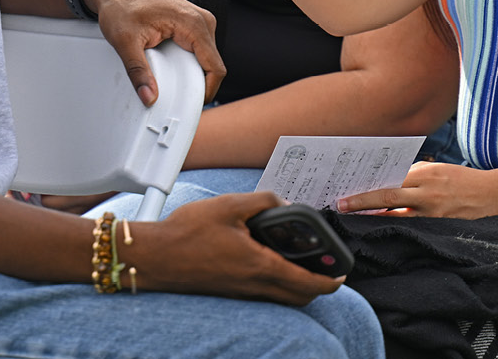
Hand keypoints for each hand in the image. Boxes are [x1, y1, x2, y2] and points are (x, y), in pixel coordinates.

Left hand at [85, 0, 223, 103]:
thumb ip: (138, 72)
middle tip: (172, 94)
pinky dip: (187, 63)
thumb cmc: (120, 5)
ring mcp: (199, 21)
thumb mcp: (125, 42)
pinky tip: (170, 67)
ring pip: (206, 59)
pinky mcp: (192, 24)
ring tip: (168, 78)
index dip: (206, 91)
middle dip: (196, 84)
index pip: (215, 67)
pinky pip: (199, 51)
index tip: (189, 105)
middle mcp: (202, 20)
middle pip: (212, 65)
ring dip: (191, 73)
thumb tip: (149, 97)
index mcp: (193, 24)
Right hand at [138, 192, 345, 304]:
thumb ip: (262, 201)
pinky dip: (276, 283)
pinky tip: (265, 260)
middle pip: (300, 297)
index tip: (342, 274)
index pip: (309, 284)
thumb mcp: (228, 205)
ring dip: (296, 285)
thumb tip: (284, 204)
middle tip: (323, 267)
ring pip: (282, 297)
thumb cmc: (187, 233)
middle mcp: (254, 285)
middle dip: (318, 286)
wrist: (155, 256)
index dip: (331, 281)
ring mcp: (241, 292)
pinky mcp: (230, 292)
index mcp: (260, 265)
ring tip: (297, 262)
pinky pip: (264, 294)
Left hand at [336, 162, 497, 218]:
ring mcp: (434, 213)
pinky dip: (396, 224)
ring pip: (398, 216)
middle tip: (341, 206)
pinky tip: (382, 224)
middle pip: (389, 198)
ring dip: (376, 217)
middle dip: (363, 203)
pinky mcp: (440, 225)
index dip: (367, 188)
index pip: (390, 181)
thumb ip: (411, 175)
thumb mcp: (435, 169)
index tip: (346, 192)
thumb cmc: (459, 178)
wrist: (492, 194)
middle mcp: (428, 194)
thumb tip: (384, 181)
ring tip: (356, 217)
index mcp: (425, 174)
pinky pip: (412, 226)